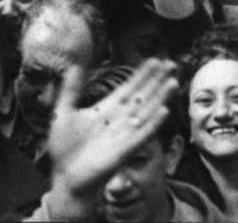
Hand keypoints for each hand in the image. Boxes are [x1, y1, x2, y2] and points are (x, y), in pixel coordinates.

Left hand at [46, 60, 182, 202]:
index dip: (142, 74)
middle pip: (142, 97)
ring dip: (160, 98)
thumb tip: (74, 65)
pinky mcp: (124, 151)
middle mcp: (119, 120)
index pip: (129, 88)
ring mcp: (123, 135)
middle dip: (156, 81)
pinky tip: (164, 111)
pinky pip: (142, 135)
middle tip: (171, 64)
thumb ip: (71, 89)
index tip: (155, 60)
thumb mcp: (64, 112)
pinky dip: (153, 123)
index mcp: (106, 110)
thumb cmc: (64, 147)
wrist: (66, 177)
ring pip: (146, 113)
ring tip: (172, 82)